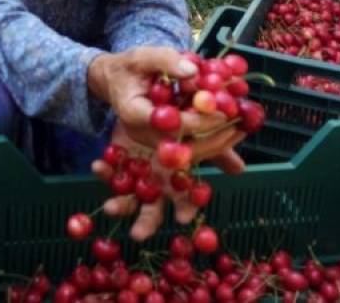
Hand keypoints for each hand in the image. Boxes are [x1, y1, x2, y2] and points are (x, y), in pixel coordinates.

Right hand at [87, 47, 225, 147]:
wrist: (115, 81)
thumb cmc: (129, 67)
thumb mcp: (143, 56)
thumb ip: (166, 60)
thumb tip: (193, 71)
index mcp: (133, 113)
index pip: (167, 124)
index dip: (196, 121)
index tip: (222, 112)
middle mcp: (142, 134)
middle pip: (180, 148)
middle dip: (212, 141)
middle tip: (238, 128)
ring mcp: (153, 141)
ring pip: (188, 153)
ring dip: (216, 146)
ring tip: (242, 131)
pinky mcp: (164, 142)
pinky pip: (189, 147)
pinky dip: (212, 144)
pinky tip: (233, 136)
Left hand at [92, 121, 246, 240]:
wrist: (153, 104)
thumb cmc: (182, 126)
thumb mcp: (200, 135)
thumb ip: (218, 151)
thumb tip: (240, 168)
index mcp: (179, 181)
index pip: (185, 201)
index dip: (185, 210)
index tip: (183, 218)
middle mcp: (158, 185)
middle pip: (153, 212)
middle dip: (145, 225)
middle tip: (138, 235)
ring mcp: (137, 177)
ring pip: (127, 199)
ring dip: (119, 205)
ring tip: (111, 208)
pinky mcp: (119, 164)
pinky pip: (110, 173)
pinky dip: (105, 171)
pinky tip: (98, 165)